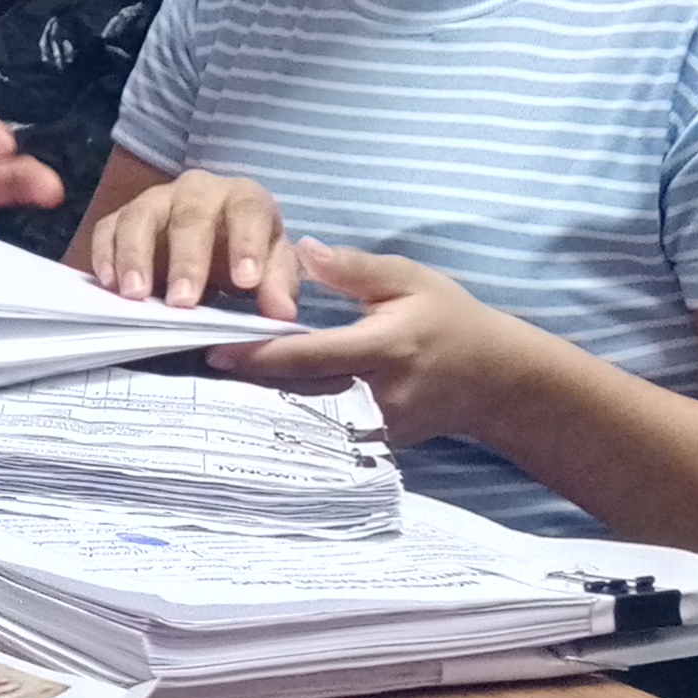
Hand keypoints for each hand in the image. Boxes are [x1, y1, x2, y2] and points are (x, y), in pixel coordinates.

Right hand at [81, 171, 296, 312]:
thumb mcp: (270, 270)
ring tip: (136, 295)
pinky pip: (108, 228)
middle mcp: (197, 192)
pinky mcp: (123, 218)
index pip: (248, 212)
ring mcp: (156, 201)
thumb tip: (282, 314)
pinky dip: (105, 254)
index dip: (247, 245)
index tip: (245, 283)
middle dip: (186, 260)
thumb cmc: (243, 255)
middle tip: (183, 302)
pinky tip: (108, 284)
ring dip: (136, 256)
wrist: (209, 242)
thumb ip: (277, 288)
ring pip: (141, 217)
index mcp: (243, 200)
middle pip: (190, 216)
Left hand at [205, 240, 542, 445]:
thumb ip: (355, 268)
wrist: (496, 381)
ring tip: (217, 392)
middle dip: (249, 385)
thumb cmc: (451, 320)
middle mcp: (378, 394)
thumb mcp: (411, 280)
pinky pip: (328, 433)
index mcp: (384, 348)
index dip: (260, 356)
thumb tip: (302, 251)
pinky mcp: (380, 446)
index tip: (215, 351)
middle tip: (201, 372)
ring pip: (310, 419)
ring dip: (265, 406)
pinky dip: (294, 420)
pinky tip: (258, 410)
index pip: (310, 355)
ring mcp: (380, 428)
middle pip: (299, 393)